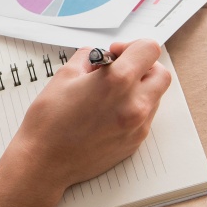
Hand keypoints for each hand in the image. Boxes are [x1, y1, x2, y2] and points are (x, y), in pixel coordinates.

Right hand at [13, 40, 170, 190]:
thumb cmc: (49, 121)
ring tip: (111, 93)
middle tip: (120, 70)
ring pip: (155, 96)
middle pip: (161, 74)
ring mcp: (137, 126)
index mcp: (117, 81)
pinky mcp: (134, 142)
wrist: (44, 161)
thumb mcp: (65, 75)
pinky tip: (108, 111)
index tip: (116, 53)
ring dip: (139, 88)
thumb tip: (101, 56)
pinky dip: (133, 108)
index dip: (132, 45)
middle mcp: (134, 104)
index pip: (149, 49)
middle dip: (143, 67)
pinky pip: (145, 117)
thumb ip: (89, 57)